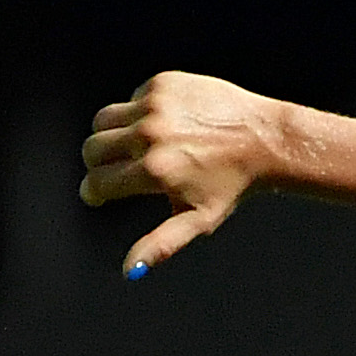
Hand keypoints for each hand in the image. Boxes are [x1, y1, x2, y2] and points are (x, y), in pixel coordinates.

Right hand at [82, 72, 280, 275]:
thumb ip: (160, 244)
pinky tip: (164, 126)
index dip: (93, 192)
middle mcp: (150, 136)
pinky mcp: (162, 83)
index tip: (97, 194)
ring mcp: (154, 106)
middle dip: (95, 164)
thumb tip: (129, 272)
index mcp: (154, 172)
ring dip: (108, 136)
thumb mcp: (197, 220)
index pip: (98, 181)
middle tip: (112, 171)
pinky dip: (138, 114)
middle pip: (92, 147)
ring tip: (129, 148)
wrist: (262, 138)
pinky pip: (131, 99)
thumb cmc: (231, 184)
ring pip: (103, 120)